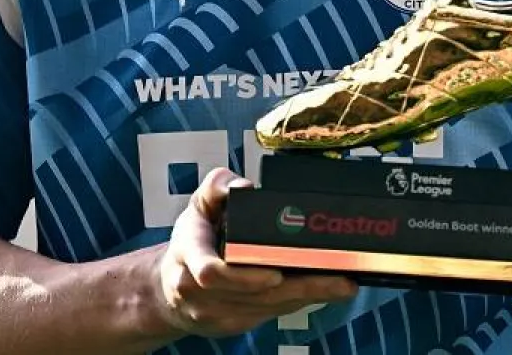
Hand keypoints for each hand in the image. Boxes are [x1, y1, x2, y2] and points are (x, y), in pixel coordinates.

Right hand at [155, 167, 357, 338]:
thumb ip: (217, 186)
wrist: (170, 287)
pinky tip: (321, 292)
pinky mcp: (232, 325)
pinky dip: (297, 303)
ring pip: (267, 308)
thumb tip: (244, 186)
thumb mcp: (198, 204)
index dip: (244, 277)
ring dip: (306, 296)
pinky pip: (270, 315)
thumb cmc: (192, 239)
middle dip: (299, 288)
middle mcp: (200, 290)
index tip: (276, 273)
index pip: (209, 271)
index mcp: (189, 253)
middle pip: (254, 294)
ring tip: (341, 284)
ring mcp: (215, 313)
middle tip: (339, 280)